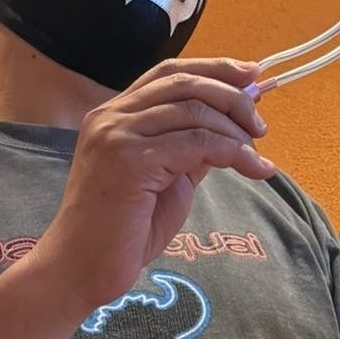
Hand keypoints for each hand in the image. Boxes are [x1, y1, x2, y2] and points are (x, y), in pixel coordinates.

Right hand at [36, 58, 273, 310]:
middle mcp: (112, 116)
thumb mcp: (166, 176)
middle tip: (260, 124)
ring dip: (236, 129)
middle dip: (232, 95)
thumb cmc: (122, 229)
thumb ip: (192, 145)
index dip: (214, 67)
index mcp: (115, 113)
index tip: (251, 73)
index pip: (169, 72)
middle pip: (184, 84)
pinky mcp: (131, 162)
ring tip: (257, 152)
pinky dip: (234, 153)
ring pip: (194, 111)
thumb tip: (235, 122)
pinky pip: (196, 144)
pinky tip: (255, 169)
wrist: (79, 270)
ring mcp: (117, 136)